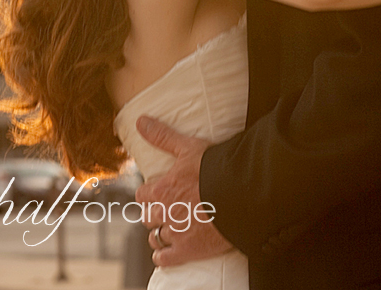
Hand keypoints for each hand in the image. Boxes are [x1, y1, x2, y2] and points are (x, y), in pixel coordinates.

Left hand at [135, 116, 231, 267]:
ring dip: (159, 233)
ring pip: (155, 237)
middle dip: (154, 213)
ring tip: (168, 229)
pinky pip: (164, 258)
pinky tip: (167, 252)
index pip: (142, 195)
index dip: (149, 193)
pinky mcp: (188, 250)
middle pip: (148, 217)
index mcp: (162, 189)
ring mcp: (176, 233)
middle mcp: (164, 212)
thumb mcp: (187, 147)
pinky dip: (163, 256)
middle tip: (165, 210)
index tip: (156, 192)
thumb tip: (140, 121)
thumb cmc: (214, 168)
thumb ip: (162, 136)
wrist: (239, 194)